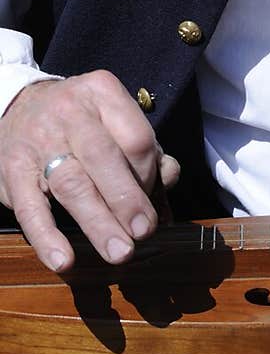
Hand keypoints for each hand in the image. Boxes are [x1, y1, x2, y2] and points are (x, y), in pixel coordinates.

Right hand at [0, 71, 179, 271]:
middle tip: (143, 231)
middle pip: (104, 158)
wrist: (18, 107)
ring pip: (72, 184)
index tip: (151, 198)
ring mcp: (38, 141)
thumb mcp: (113, 119)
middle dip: (127, 200)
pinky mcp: (12, 171)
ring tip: (119, 251)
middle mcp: (69, 112)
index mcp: (102, 94)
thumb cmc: (80, 122)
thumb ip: (145, 150)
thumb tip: (169, 180)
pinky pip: (30, 208)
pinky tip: (64, 259)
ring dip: (98, 223)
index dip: (149, 174)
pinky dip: (47, 237)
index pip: (136, 138)